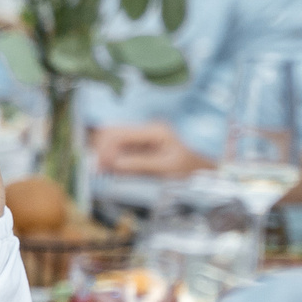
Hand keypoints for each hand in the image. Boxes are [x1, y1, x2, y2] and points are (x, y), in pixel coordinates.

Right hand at [89, 121, 215, 176]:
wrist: (204, 171)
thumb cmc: (189, 169)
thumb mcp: (166, 168)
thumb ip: (140, 164)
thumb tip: (114, 163)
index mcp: (154, 130)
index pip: (121, 133)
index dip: (106, 148)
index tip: (100, 165)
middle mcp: (146, 129)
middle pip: (113, 133)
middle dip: (102, 150)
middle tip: (98, 170)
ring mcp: (143, 137)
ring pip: (114, 141)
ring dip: (106, 155)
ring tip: (101, 171)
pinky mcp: (140, 146)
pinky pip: (120, 149)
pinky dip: (112, 159)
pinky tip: (109, 169)